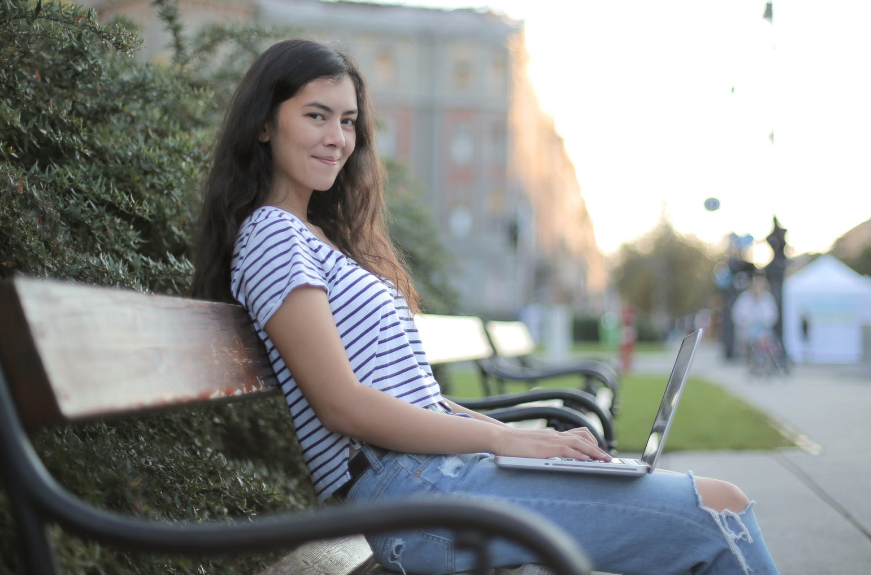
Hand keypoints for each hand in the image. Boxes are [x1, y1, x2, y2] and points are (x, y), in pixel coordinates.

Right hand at [494, 426, 611, 460]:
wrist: (500, 438)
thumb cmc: (513, 445)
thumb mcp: (533, 446)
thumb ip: (544, 449)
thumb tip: (552, 458)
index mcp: (552, 435)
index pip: (578, 434)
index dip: (591, 442)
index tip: (600, 452)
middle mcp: (555, 435)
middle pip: (583, 437)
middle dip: (598, 448)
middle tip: (608, 458)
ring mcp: (551, 440)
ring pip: (579, 442)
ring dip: (594, 451)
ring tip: (604, 460)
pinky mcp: (546, 448)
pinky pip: (567, 450)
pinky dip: (579, 455)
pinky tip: (587, 461)